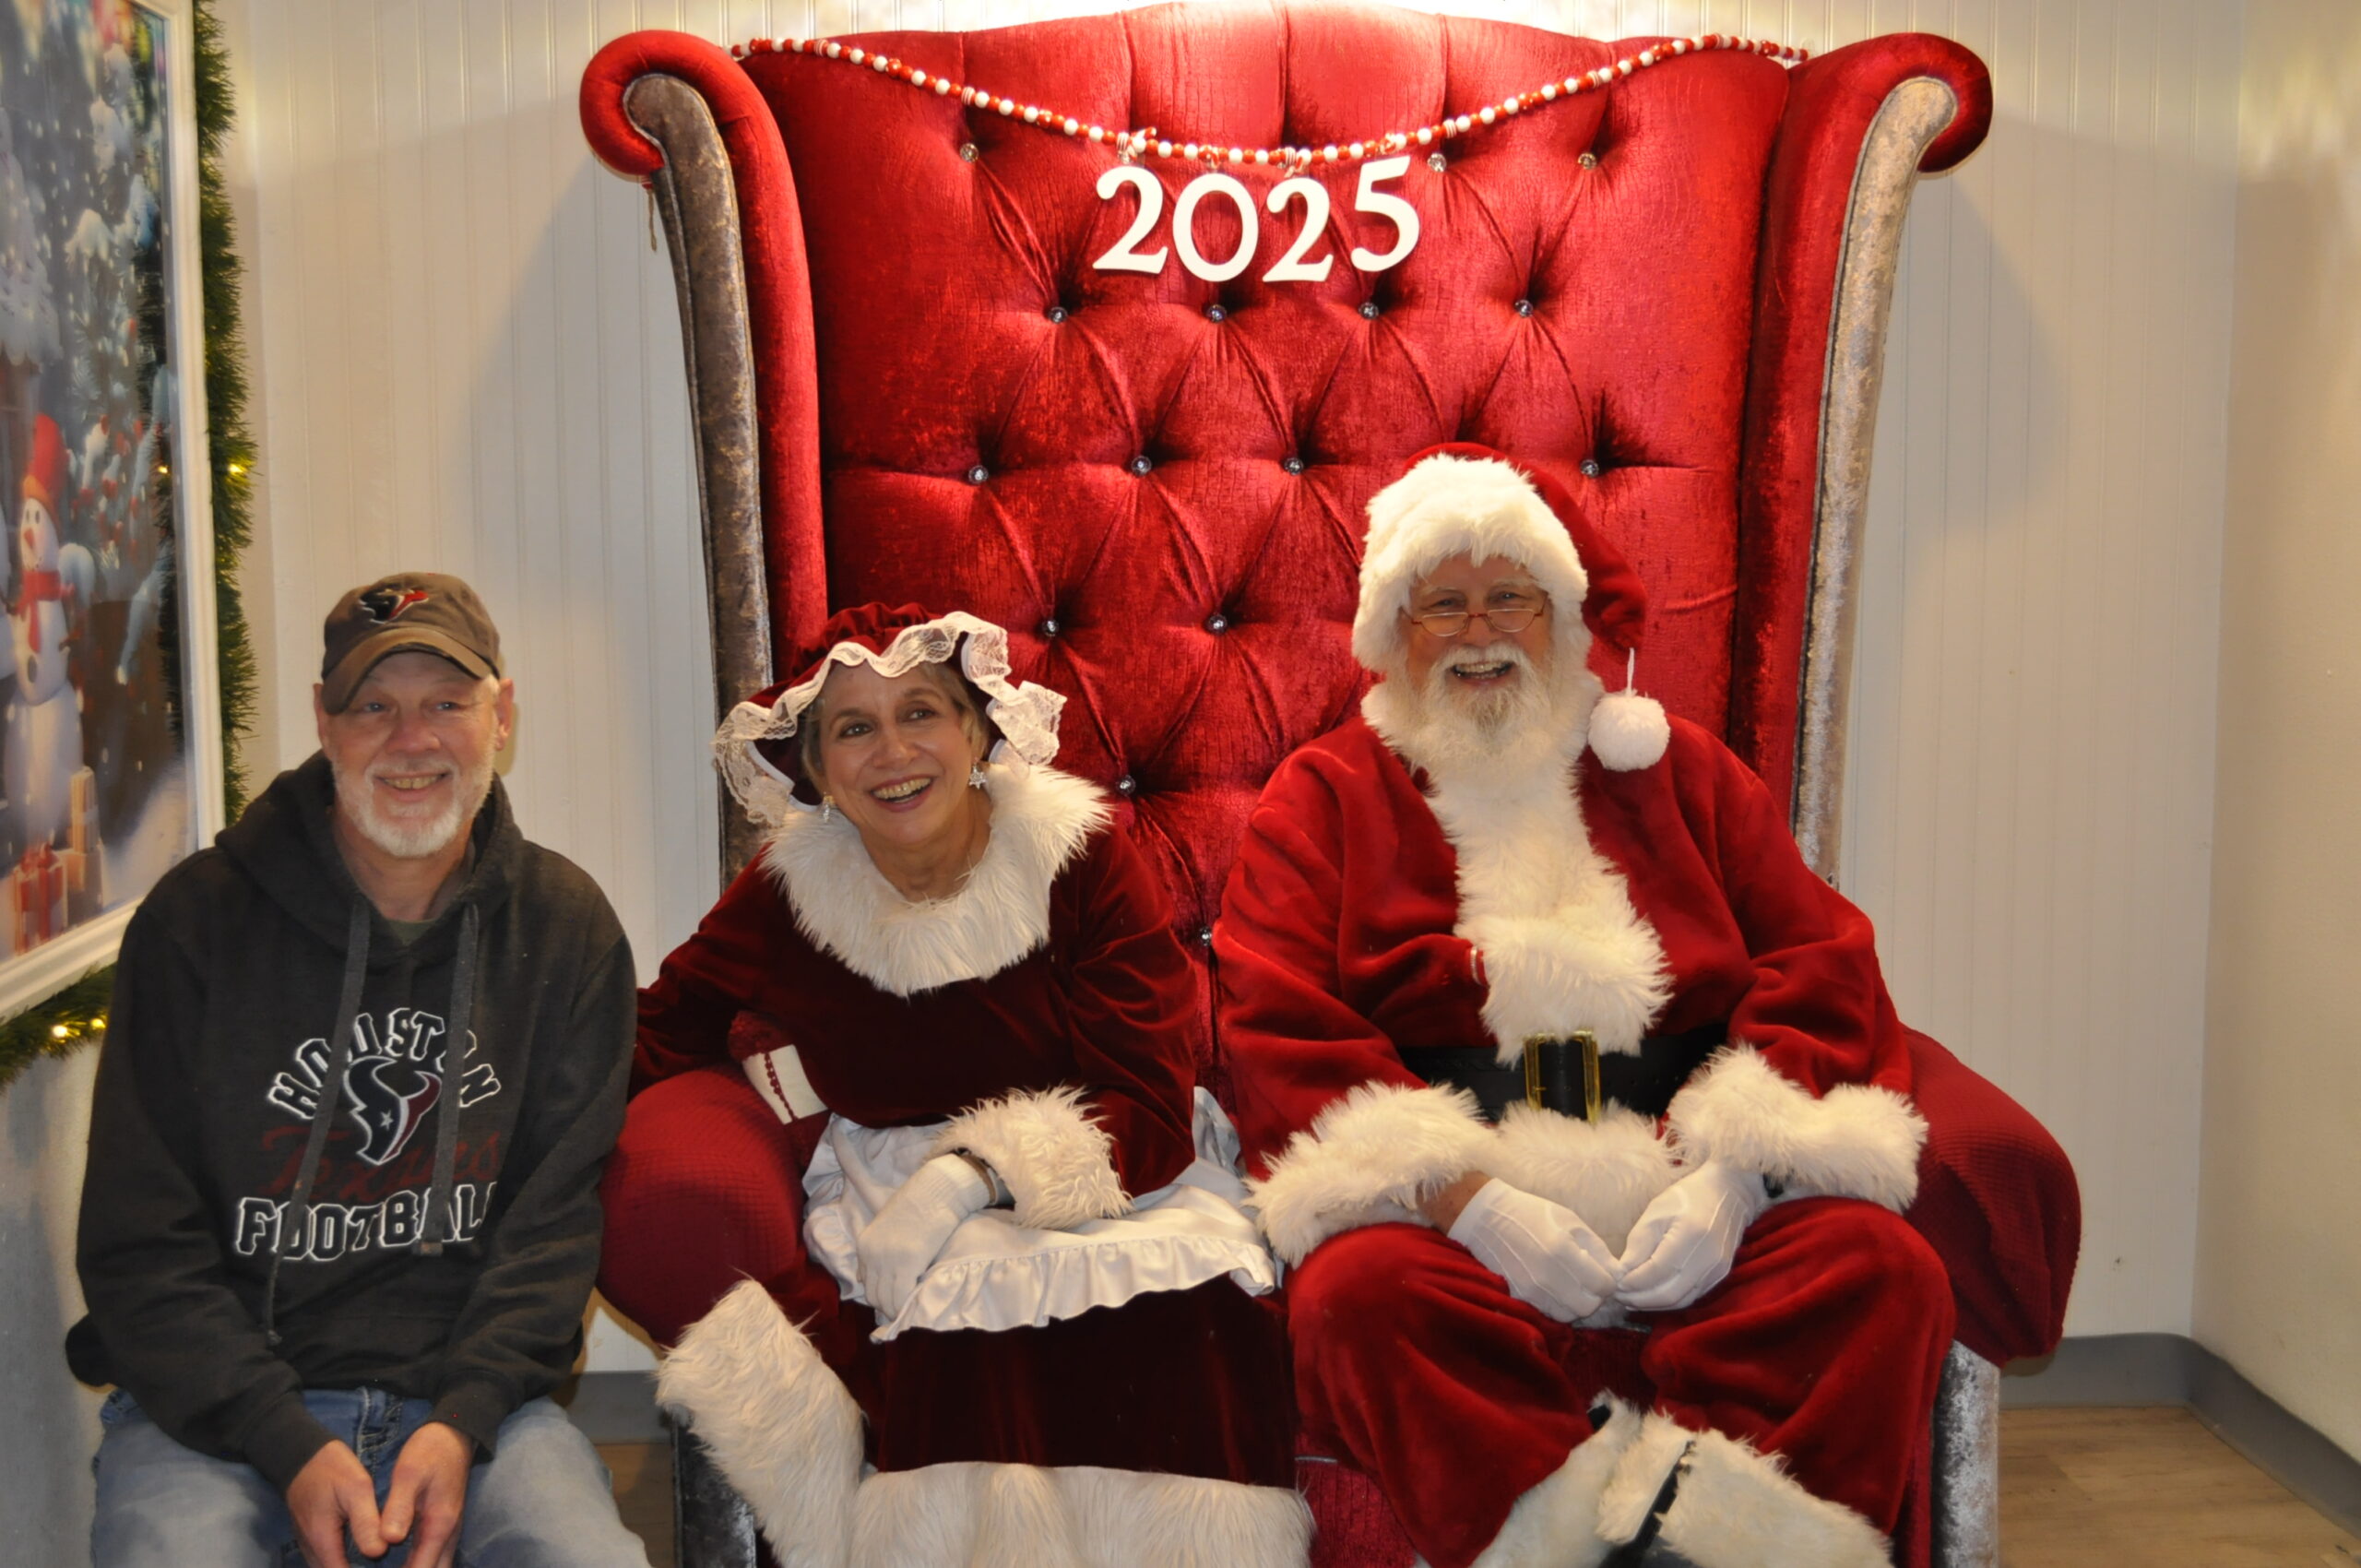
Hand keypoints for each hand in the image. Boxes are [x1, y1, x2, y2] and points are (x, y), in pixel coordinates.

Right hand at [287, 1441, 383, 1567]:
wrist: (302, 1455)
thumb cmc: (331, 1468)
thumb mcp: (356, 1488)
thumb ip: (365, 1522)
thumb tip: (378, 1552)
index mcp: (322, 1540)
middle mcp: (311, 1548)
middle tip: (388, 1563)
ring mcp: (309, 1544)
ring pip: (330, 1566)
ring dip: (350, 1566)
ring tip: (379, 1561)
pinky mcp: (312, 1537)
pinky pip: (327, 1558)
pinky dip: (344, 1560)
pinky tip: (365, 1552)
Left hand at [379, 1421, 472, 1567]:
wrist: (454, 1435)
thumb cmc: (430, 1452)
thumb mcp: (408, 1474)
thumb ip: (399, 1507)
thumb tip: (389, 1541)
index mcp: (438, 1525)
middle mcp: (447, 1534)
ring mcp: (447, 1531)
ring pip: (437, 1566)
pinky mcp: (443, 1525)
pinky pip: (434, 1556)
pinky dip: (418, 1564)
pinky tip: (400, 1563)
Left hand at [857, 1153, 993, 1317]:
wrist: (934, 1190)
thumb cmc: (915, 1206)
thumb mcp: (884, 1229)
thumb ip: (874, 1254)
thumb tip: (862, 1278)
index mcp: (864, 1247)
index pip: (866, 1285)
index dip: (881, 1298)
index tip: (895, 1303)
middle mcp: (872, 1256)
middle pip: (875, 1296)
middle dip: (889, 1307)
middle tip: (905, 1310)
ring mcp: (888, 1261)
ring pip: (887, 1301)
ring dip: (899, 1309)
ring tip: (912, 1309)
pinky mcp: (908, 1264)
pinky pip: (903, 1296)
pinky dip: (908, 1305)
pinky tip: (918, 1304)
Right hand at [1446, 1178, 1620, 1321]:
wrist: (1486, 1218)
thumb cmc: (1531, 1213)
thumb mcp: (1569, 1220)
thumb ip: (1596, 1248)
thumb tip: (1617, 1273)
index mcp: (1562, 1251)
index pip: (1603, 1285)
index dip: (1607, 1280)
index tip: (1602, 1272)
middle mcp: (1546, 1276)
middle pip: (1588, 1306)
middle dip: (1594, 1295)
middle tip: (1589, 1281)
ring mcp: (1530, 1290)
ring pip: (1569, 1315)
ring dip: (1575, 1303)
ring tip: (1570, 1285)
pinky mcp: (1518, 1298)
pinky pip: (1548, 1313)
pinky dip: (1557, 1305)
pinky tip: (1554, 1288)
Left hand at [1615, 1160, 1767, 1311]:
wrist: (1729, 1193)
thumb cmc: (1687, 1197)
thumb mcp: (1656, 1212)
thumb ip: (1639, 1244)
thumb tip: (1622, 1273)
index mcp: (1690, 1235)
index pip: (1656, 1272)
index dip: (1633, 1283)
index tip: (1614, 1284)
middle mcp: (1708, 1258)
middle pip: (1669, 1293)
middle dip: (1640, 1299)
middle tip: (1618, 1296)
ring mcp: (1717, 1269)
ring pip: (1680, 1300)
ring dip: (1653, 1304)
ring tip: (1630, 1299)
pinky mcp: (1720, 1276)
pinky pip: (1691, 1296)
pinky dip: (1669, 1300)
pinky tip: (1651, 1296)